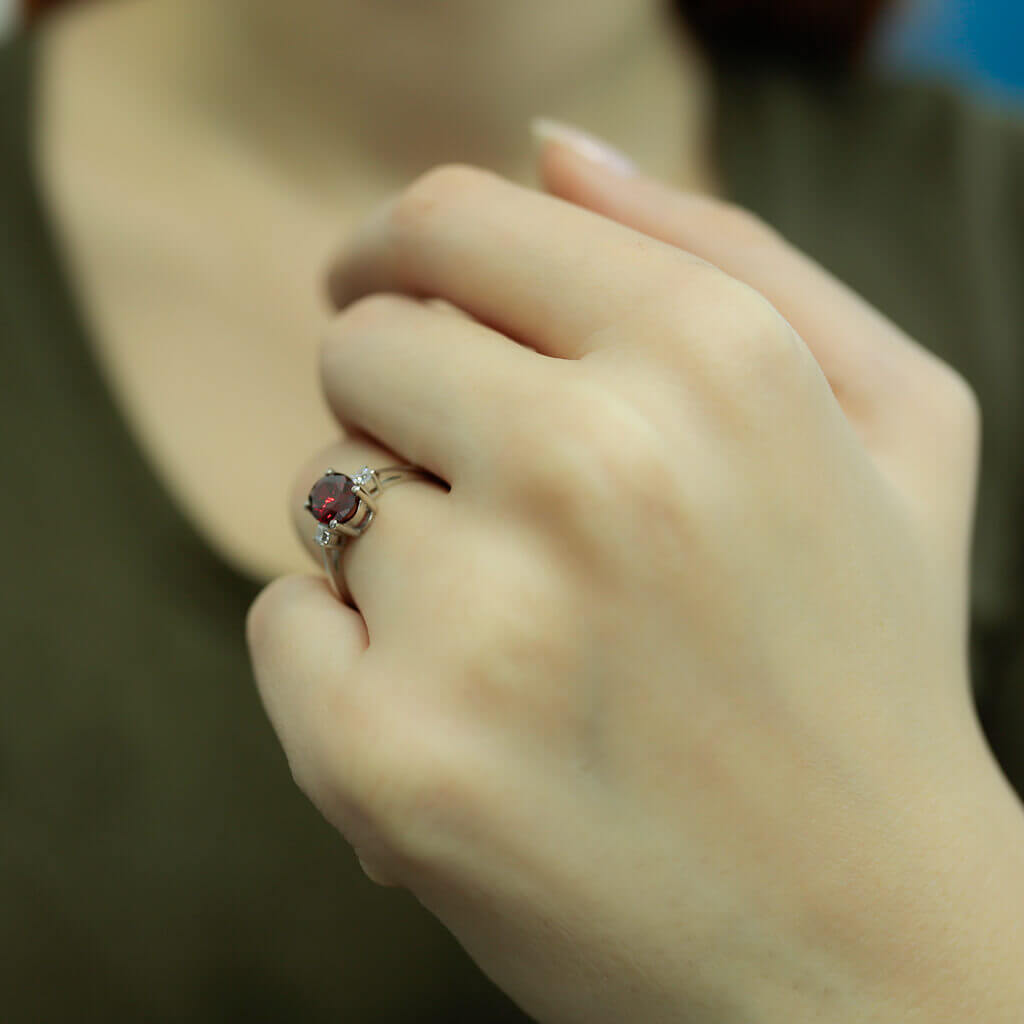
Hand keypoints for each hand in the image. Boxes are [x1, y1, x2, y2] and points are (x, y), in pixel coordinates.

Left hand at [246, 145, 1023, 1022]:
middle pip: (365, 341)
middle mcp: (595, 473)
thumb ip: (728, 251)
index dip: (401, 246)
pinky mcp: (388, 764)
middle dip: (405, 404)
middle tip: (502, 504)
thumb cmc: (866, 665)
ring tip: (527, 643)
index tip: (385, 284)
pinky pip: (283, 623)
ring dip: (394, 544)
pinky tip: (472, 725)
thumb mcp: (890, 424)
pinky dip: (347, 661)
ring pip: (320, 488)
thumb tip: (552, 153)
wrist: (861, 948)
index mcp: (716, 364)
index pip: (456, 221)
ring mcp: (484, 626)